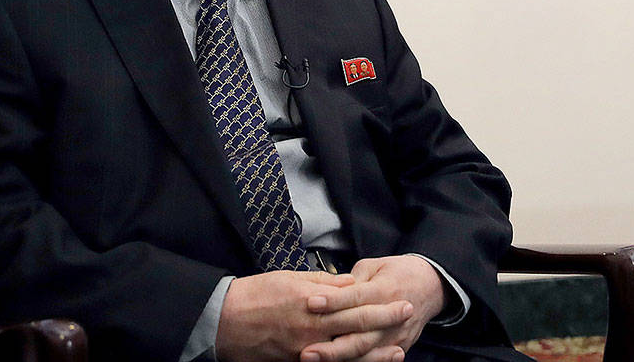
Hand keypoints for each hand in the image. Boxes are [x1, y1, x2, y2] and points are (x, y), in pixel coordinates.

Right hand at [215, 270, 409, 361]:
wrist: (225, 320)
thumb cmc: (257, 295)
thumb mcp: (291, 279)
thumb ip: (323, 284)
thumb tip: (348, 284)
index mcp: (314, 305)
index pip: (356, 306)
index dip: (382, 306)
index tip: (401, 301)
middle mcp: (314, 330)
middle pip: (358, 331)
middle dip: (386, 326)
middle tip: (408, 318)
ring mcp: (306, 352)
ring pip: (347, 356)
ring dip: (375, 355)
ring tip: (397, 352)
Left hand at [299, 255, 445, 361]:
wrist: (431, 286)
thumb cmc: (398, 273)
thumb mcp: (375, 265)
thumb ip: (352, 279)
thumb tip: (329, 289)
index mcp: (385, 289)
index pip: (355, 298)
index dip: (332, 301)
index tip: (310, 303)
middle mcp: (391, 315)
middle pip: (359, 334)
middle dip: (331, 345)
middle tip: (306, 350)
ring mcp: (396, 336)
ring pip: (365, 352)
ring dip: (339, 359)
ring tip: (314, 360)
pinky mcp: (399, 347)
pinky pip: (375, 360)